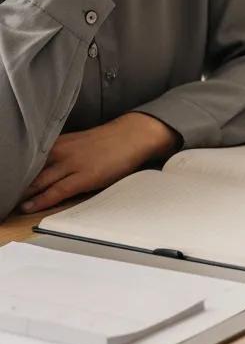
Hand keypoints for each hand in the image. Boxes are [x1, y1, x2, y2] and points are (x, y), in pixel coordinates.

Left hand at [19, 113, 178, 213]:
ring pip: (39, 182)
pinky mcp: (84, 177)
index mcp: (59, 143)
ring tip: (8, 204)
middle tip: (3, 194)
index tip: (4, 178)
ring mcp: (72, 165)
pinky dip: (40, 200)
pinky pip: (56, 191)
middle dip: (14, 184)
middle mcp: (61, 152)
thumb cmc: (109, 141)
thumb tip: (45, 166)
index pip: (28, 158)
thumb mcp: (79, 142)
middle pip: (30, 171)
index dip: (14, 170)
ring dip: (23, 195)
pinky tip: (28, 208)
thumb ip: (61, 152)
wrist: (133, 135)